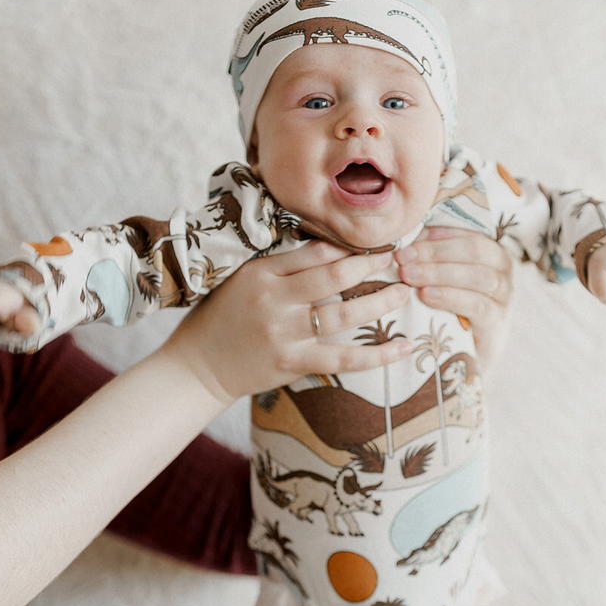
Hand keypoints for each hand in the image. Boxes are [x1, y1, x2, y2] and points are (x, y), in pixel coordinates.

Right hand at [162, 241, 413, 402]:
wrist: (199, 366)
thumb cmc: (222, 318)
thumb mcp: (243, 279)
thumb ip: (281, 265)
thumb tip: (330, 246)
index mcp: (262, 272)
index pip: (315, 251)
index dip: (349, 245)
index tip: (375, 239)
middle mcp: (275, 300)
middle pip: (335, 276)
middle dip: (371, 265)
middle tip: (400, 255)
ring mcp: (285, 333)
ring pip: (344, 313)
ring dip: (381, 301)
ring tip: (406, 289)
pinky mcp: (293, 362)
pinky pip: (344, 358)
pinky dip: (378, 355)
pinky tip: (405, 346)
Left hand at [394, 227, 510, 368]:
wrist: (466, 359)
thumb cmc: (449, 312)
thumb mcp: (442, 281)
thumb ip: (431, 259)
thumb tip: (405, 240)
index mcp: (491, 253)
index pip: (469, 234)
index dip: (438, 235)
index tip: (408, 240)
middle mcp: (503, 272)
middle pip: (474, 250)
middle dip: (434, 252)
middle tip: (403, 259)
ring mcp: (504, 298)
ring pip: (478, 276)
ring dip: (438, 273)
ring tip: (409, 276)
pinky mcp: (497, 324)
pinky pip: (477, 305)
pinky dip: (450, 297)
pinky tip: (426, 295)